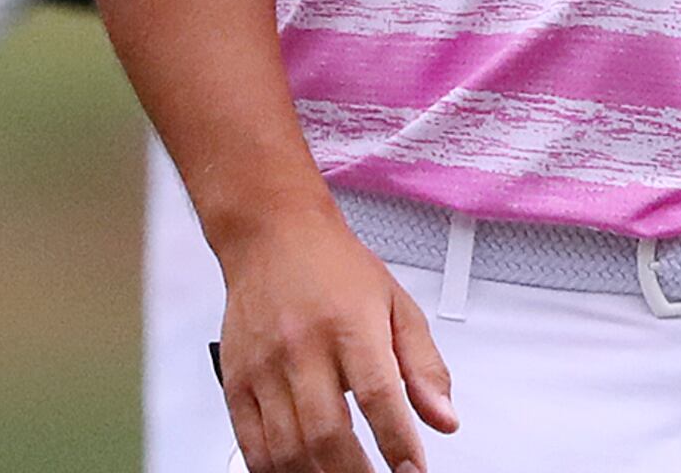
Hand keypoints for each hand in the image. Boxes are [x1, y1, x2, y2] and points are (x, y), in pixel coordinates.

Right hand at [218, 212, 455, 472]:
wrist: (270, 232)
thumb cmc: (333, 266)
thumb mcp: (397, 304)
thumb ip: (425, 366)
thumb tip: (443, 418)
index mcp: (349, 325)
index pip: (378, 396)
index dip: (398, 443)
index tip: (412, 470)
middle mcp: (302, 347)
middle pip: (327, 432)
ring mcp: (263, 366)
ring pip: (287, 446)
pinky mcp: (236, 379)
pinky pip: (250, 443)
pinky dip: (274, 471)